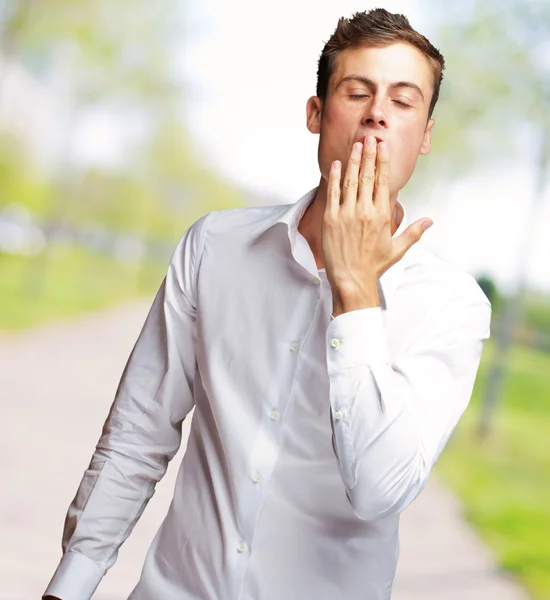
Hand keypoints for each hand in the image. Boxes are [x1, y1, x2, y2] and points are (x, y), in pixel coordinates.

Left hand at [322, 136, 432, 315]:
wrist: (351, 280)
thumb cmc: (374, 266)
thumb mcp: (398, 249)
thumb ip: (414, 232)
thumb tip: (430, 220)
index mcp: (382, 216)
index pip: (384, 182)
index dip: (383, 161)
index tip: (383, 146)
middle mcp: (365, 211)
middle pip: (368, 176)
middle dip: (370, 155)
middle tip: (370, 137)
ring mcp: (346, 214)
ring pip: (350, 181)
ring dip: (354, 161)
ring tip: (356, 145)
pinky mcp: (330, 219)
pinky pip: (332, 193)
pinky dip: (334, 177)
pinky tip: (336, 164)